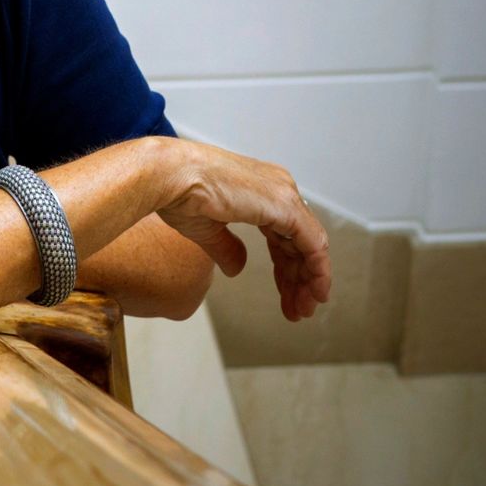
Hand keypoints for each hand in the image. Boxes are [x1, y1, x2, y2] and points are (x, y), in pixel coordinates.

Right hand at [153, 139, 332, 321]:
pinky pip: (313, 243)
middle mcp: (276, 187)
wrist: (168, 176)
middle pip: (298, 242)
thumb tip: (237, 268)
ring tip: (303, 309)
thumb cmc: (177, 193)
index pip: (283, 235)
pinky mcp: (284, 205)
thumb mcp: (207, 229)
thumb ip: (227, 247)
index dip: (285, 268)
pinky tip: (315, 291)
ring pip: (310, 244)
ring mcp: (282, 193)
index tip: (286, 294)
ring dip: (308, 280)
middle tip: (297, 309)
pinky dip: (317, 270)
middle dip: (298, 278)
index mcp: (258, 189)